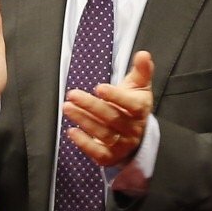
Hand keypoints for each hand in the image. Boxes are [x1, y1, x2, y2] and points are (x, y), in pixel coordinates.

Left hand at [62, 48, 154, 169]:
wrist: (136, 135)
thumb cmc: (133, 106)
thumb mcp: (139, 87)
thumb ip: (142, 70)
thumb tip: (143, 54)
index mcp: (140, 110)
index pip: (131, 105)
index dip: (115, 97)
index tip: (99, 87)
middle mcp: (133, 129)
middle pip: (112, 118)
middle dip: (91, 106)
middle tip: (72, 94)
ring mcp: (122, 144)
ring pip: (103, 134)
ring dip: (84, 121)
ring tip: (67, 107)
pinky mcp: (111, 156)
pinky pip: (98, 152)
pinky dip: (84, 143)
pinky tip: (71, 131)